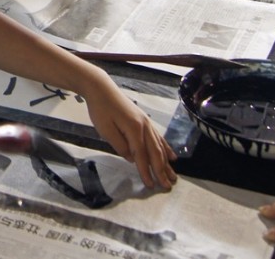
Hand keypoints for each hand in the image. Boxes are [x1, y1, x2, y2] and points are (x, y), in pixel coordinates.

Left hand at [79, 70, 175, 188]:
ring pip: (159, 146)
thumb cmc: (101, 109)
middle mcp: (144, 127)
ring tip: (173, 176)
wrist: (101, 88)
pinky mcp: (144, 120)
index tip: (150, 185)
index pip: (142, 156)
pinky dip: (166, 148)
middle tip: (168, 186)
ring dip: (167, 162)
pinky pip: (158, 137)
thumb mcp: (105, 129)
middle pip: (155, 152)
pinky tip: (172, 156)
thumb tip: (132, 159)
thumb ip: (120, 145)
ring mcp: (146, 123)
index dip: (146, 171)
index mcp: (134, 129)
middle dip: (162, 170)